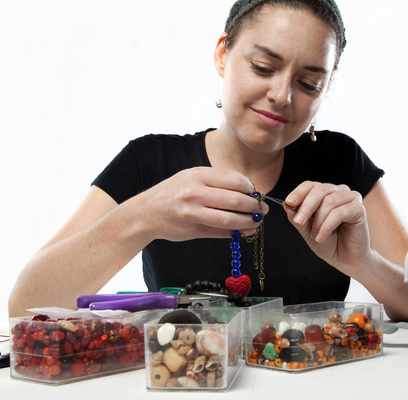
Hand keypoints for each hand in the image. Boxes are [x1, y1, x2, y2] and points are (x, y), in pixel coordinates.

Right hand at [132, 167, 267, 241]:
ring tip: (256, 222)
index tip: (255, 192)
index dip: (250, 188)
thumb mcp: (191, 177)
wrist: (146, 213)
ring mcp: (194, 213)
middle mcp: (195, 193)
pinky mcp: (194, 230)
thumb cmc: (172, 193)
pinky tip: (245, 231)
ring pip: (230, 219)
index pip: (235, 180)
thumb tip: (248, 190)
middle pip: (236, 199)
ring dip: (249, 222)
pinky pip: (222, 233)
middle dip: (254, 206)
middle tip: (262, 209)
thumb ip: (217, 181)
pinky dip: (237, 233)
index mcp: (198, 175)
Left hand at [284, 181, 370, 272]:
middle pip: (319, 190)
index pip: (310, 186)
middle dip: (306, 207)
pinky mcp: (359, 209)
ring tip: (314, 235)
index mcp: (325, 193)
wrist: (345, 259)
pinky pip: (339, 213)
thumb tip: (286, 206)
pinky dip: (327, 226)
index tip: (288, 202)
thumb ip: (298, 218)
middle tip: (299, 221)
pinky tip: (321, 237)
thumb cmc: (328, 243)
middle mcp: (338, 192)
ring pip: (328, 201)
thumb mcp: (307, 231)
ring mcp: (350, 198)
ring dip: (318, 221)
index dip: (298, 192)